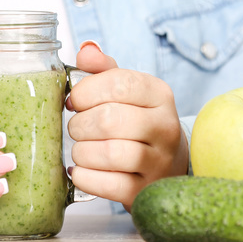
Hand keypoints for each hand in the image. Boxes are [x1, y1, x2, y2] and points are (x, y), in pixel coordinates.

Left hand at [67, 41, 187, 209]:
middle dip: (80, 124)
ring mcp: (159, 161)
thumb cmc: (137, 120)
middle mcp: (165, 126)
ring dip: (82, 151)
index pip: (120, 83)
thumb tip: (86, 50)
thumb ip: (103, 68)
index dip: (87, 91)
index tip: (74, 101)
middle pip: (110, 119)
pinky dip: (86, 177)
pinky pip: (110, 185)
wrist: (167, 163)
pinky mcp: (146, 191)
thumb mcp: (126, 89)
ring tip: (79, 149)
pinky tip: (80, 171)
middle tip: (75, 128)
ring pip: (111, 153)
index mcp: (159, 94)